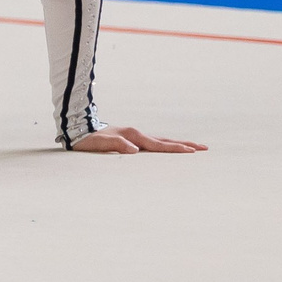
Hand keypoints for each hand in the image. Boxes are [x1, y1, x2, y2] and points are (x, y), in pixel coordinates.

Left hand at [70, 124, 205, 153]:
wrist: (77, 129)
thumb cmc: (88, 139)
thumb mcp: (99, 144)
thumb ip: (116, 145)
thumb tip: (134, 150)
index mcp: (133, 136)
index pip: (159, 145)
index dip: (175, 149)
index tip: (192, 152)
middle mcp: (136, 134)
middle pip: (165, 140)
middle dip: (185, 144)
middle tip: (204, 148)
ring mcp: (134, 134)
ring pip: (161, 140)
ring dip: (177, 143)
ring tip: (193, 147)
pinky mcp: (131, 137)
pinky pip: (153, 142)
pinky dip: (165, 144)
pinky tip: (168, 147)